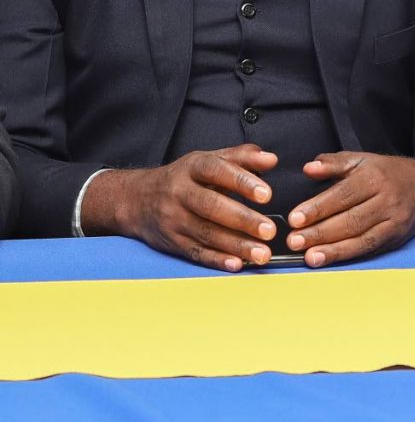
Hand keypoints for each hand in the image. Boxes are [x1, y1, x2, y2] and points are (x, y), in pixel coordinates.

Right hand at [82, 144, 278, 271]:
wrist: (137, 199)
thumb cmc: (183, 178)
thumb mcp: (209, 159)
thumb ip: (242, 157)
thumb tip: (270, 159)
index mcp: (193, 167)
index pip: (218, 171)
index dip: (243, 182)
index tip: (266, 194)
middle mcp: (180, 193)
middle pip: (212, 206)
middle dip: (243, 220)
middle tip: (269, 230)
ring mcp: (174, 219)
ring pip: (206, 233)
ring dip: (237, 245)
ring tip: (262, 253)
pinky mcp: (172, 242)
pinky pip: (196, 253)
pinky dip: (217, 260)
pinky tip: (236, 264)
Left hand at [285, 152, 414, 266]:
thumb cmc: (389, 174)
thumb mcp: (362, 160)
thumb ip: (333, 164)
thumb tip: (308, 169)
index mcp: (375, 177)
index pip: (343, 194)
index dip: (318, 207)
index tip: (295, 218)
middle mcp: (386, 199)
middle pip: (350, 219)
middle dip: (319, 233)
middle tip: (293, 241)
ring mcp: (393, 221)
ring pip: (360, 238)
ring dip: (332, 250)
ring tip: (308, 256)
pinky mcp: (396, 238)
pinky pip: (369, 248)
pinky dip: (347, 255)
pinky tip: (328, 259)